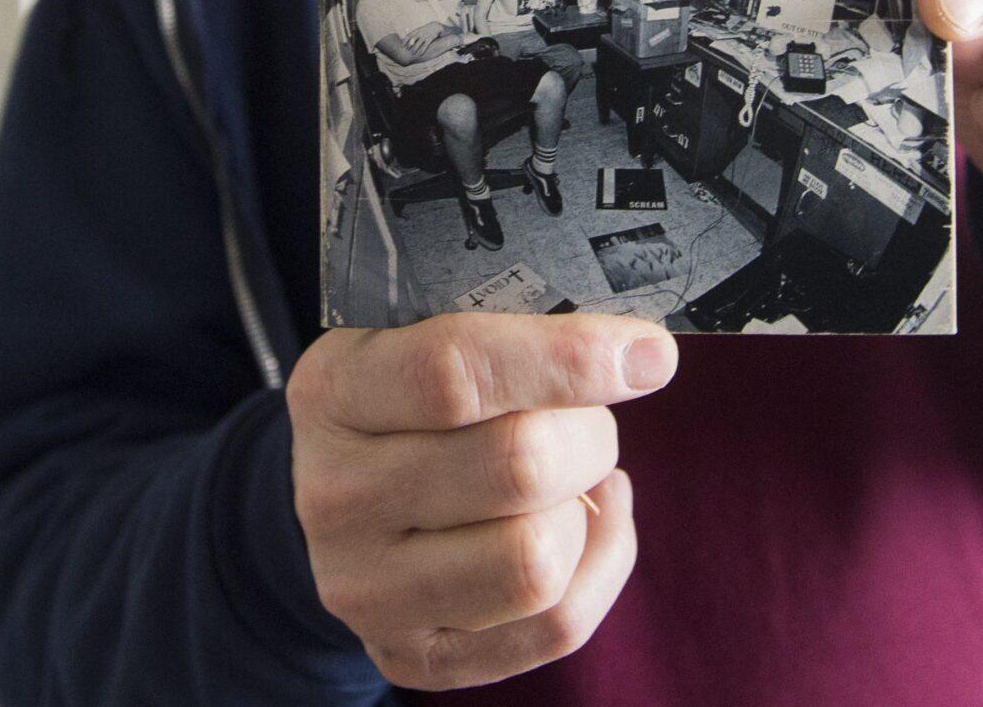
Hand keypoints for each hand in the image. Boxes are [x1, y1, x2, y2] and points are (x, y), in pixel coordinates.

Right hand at [287, 313, 673, 689]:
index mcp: (333, 392)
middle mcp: (336, 498)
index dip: (568, 360)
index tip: (649, 353)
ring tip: (578, 476)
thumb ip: (510, 327)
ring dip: (587, 508)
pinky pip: (555, 627)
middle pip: (517, 467)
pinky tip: (589, 522)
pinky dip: (600, 563)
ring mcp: (368, 590)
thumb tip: (640, 354)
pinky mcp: (413, 655)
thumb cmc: (409, 397)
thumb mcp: (421, 333)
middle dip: (587, 435)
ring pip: (537, 561)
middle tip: (588, 418)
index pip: (455, 372)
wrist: (344, 495)